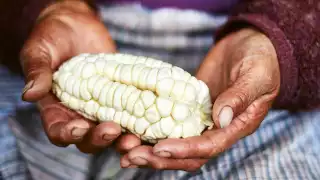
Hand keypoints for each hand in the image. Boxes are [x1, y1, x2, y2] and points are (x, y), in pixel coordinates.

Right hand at [21, 1, 139, 152]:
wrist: (77, 26)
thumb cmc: (53, 37)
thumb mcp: (39, 51)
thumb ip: (36, 71)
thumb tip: (29, 94)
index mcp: (56, 109)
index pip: (59, 131)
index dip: (68, 134)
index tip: (79, 127)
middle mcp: (80, 114)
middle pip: (88, 139)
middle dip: (100, 138)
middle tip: (112, 130)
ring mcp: (103, 107)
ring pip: (112, 133)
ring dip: (123, 138)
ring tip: (134, 137)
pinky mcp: (122, 97)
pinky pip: (132, 114)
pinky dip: (141, 120)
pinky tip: (152, 118)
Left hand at [119, 28, 280, 169]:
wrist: (249, 46)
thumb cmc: (260, 61)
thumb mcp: (256, 76)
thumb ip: (240, 97)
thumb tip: (220, 119)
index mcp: (237, 126)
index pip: (210, 146)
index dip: (185, 150)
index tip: (160, 148)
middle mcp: (217, 129)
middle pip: (188, 154)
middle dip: (161, 158)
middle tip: (132, 155)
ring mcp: (200, 119)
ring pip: (176, 143)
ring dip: (151, 151)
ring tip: (125, 152)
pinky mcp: (187, 107)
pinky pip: (168, 123)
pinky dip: (151, 131)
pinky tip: (131, 132)